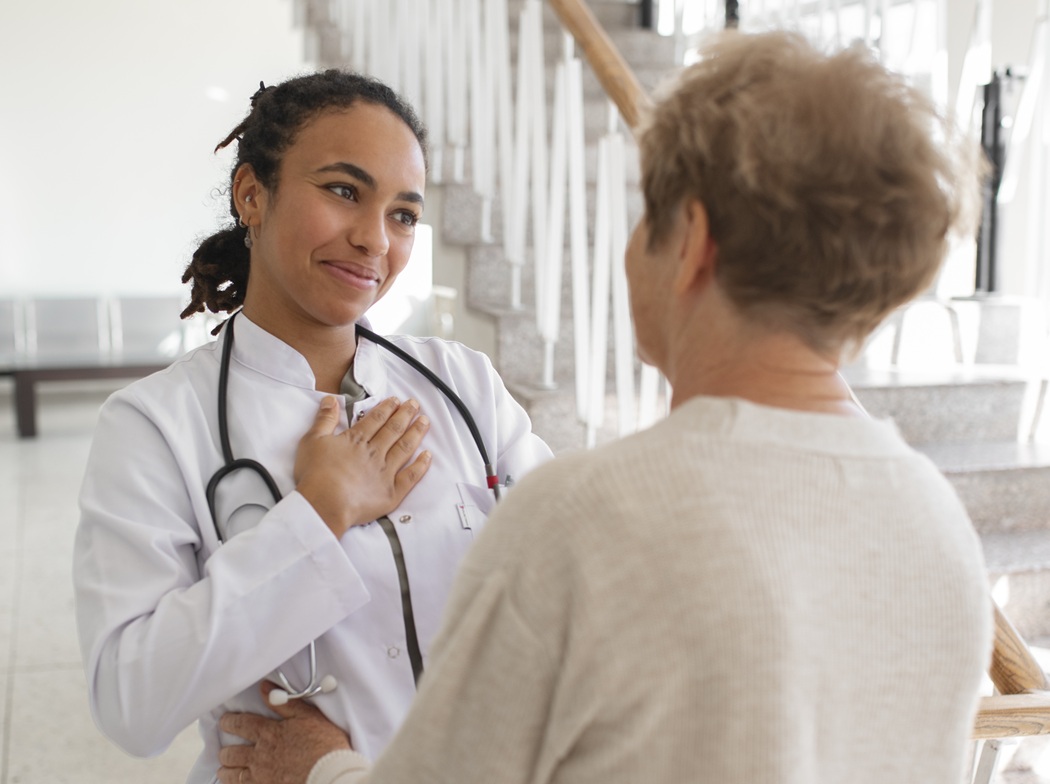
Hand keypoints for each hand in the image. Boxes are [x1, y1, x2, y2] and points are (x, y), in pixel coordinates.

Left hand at [218, 681, 351, 783]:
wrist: (329, 773)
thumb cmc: (324, 743)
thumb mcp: (308, 716)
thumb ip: (286, 702)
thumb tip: (265, 687)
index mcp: (269, 733)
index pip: (241, 724)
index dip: (229, 722)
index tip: (224, 721)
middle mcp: (260, 755)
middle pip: (232, 753)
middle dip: (225, 751)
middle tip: (224, 750)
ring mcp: (261, 776)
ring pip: (233, 774)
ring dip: (226, 770)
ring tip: (224, 770)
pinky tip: (238, 783)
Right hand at [295, 396, 430, 537]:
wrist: (325, 504)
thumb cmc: (316, 474)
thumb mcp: (313, 441)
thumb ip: (324, 419)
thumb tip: (330, 400)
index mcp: (357, 440)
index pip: (376, 419)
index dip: (387, 408)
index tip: (397, 401)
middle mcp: (374, 453)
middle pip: (393, 430)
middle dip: (405, 415)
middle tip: (415, 405)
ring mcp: (385, 472)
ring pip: (404, 448)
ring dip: (416, 433)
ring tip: (425, 422)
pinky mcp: (391, 492)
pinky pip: (411, 476)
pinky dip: (421, 465)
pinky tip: (428, 455)